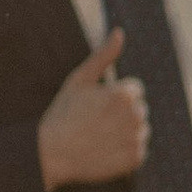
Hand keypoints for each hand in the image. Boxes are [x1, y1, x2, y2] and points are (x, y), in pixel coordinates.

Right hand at [38, 29, 149, 190]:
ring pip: (140, 129)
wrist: (51, 153)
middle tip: (96, 122)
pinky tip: (105, 150)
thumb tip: (120, 32)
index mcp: (125, 94)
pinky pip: (138, 149)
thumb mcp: (80, 79)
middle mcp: (136, 116)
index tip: (95, 106)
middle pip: (139, 109)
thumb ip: (105, 55)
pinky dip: (125, 150)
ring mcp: (137, 139)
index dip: (114, 96)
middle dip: (122, 113)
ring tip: (100, 136)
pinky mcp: (136, 158)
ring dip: (126, 131)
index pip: (135, 90)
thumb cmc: (63, 113)